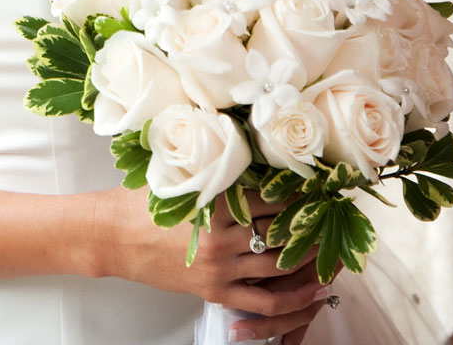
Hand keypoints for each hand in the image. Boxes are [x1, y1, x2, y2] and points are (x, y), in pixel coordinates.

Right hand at [89, 184, 329, 338]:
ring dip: (310, 256)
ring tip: (335, 245)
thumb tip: (257, 151)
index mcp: (219, 204)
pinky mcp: (215, 292)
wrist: (113, 236)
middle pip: (282, 231)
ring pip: (279, 264)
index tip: (324, 186)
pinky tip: (316, 291)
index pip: (274, 198)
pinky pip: (263, 302)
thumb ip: (222, 171)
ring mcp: (221, 268)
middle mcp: (224, 238)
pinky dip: (293, 299)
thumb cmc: (146, 203)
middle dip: (314, 223)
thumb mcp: (187, 178)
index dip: (304, 193)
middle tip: (339, 214)